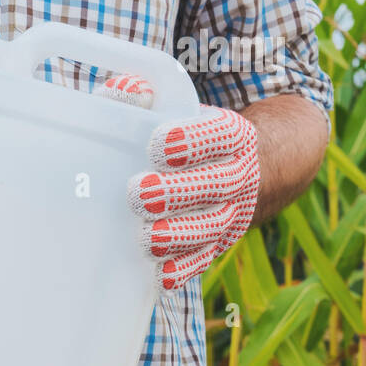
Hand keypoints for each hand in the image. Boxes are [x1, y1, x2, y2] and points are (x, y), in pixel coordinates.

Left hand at [94, 73, 260, 289]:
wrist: (239, 167)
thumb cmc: (185, 134)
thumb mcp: (173, 106)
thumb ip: (145, 95)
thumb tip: (126, 91)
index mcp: (232, 136)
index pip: (221, 135)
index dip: (194, 141)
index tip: (158, 144)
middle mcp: (239, 175)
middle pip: (217, 185)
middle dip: (179, 192)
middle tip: (140, 193)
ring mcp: (230, 213)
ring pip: (213, 227)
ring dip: (180, 235)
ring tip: (148, 237)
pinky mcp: (216, 243)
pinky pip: (204, 259)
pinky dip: (184, 269)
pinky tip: (160, 274)